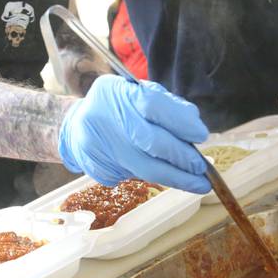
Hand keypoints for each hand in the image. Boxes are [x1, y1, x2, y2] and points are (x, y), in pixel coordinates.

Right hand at [58, 75, 209, 192]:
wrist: (75, 126)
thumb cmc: (117, 106)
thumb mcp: (138, 93)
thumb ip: (167, 105)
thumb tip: (194, 125)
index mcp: (117, 93)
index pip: (153, 105)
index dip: (180, 122)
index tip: (201, 135)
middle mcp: (105, 119)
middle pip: (150, 142)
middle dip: (182, 157)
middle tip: (201, 167)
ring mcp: (99, 147)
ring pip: (145, 168)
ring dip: (177, 177)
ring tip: (199, 184)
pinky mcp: (99, 170)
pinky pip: (136, 176)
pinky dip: (157, 177)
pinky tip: (170, 177)